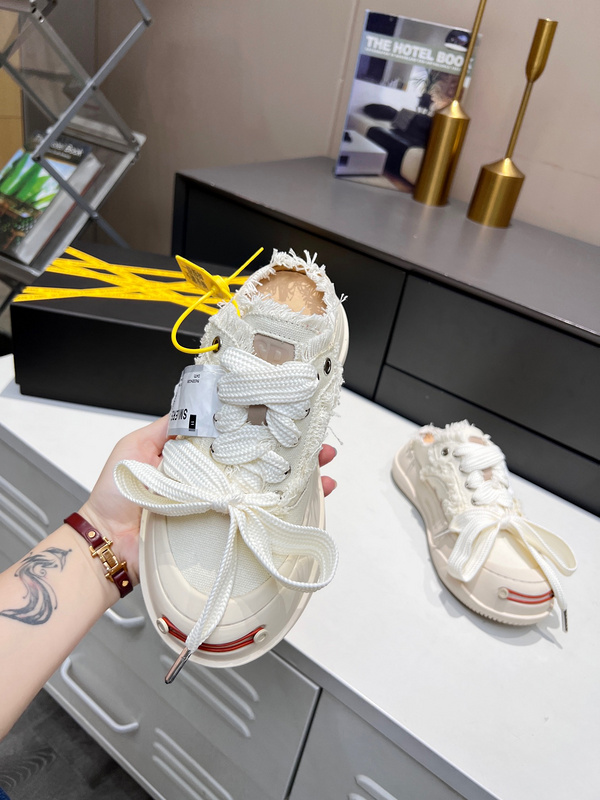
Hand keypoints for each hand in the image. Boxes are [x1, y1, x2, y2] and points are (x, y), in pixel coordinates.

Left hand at [79, 418, 336, 585]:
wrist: (108, 544)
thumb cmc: (116, 494)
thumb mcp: (137, 446)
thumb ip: (168, 426)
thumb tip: (198, 399)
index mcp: (198, 455)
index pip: (239, 436)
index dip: (265, 425)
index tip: (289, 414)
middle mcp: (215, 479)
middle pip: (262, 461)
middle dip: (294, 451)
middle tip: (318, 442)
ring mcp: (222, 505)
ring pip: (269, 489)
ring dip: (301, 479)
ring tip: (324, 468)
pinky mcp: (223, 530)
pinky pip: (260, 521)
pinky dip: (289, 513)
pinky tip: (310, 505)